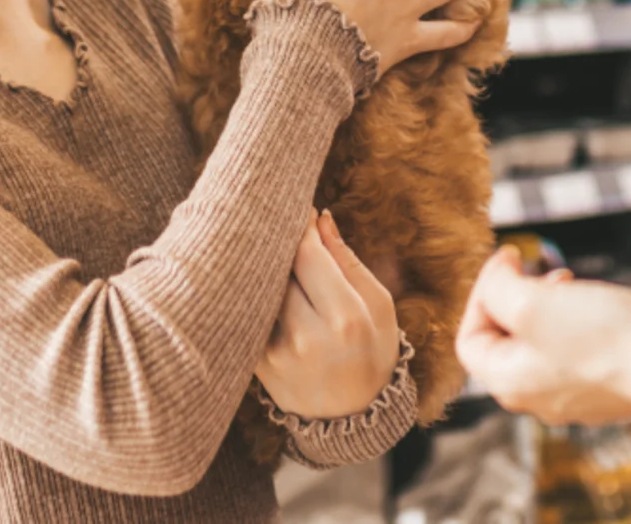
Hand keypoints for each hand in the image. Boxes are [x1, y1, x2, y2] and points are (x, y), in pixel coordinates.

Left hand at [256, 210, 402, 419]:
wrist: (354, 417)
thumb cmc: (373, 351)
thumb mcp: (379, 304)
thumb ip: (347, 260)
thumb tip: (321, 219)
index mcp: (346, 319)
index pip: (308, 255)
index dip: (302, 227)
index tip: (304, 213)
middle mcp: (307, 337)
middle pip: (279, 268)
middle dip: (281, 243)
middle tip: (284, 225)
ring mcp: (277, 353)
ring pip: (261, 288)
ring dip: (265, 266)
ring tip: (272, 253)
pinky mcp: (257, 364)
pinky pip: (251, 314)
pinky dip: (254, 293)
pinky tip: (262, 284)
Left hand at [457, 247, 630, 425]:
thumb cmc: (603, 336)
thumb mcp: (531, 303)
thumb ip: (498, 288)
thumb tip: (497, 276)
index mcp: (509, 384)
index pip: (470, 339)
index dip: (480, 292)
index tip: (509, 258)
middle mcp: (537, 398)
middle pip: (505, 341)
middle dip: (514, 297)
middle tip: (537, 269)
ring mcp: (575, 396)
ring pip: (543, 343)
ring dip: (547, 305)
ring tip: (569, 281)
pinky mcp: (608, 388)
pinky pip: (577, 350)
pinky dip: (578, 321)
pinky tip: (600, 304)